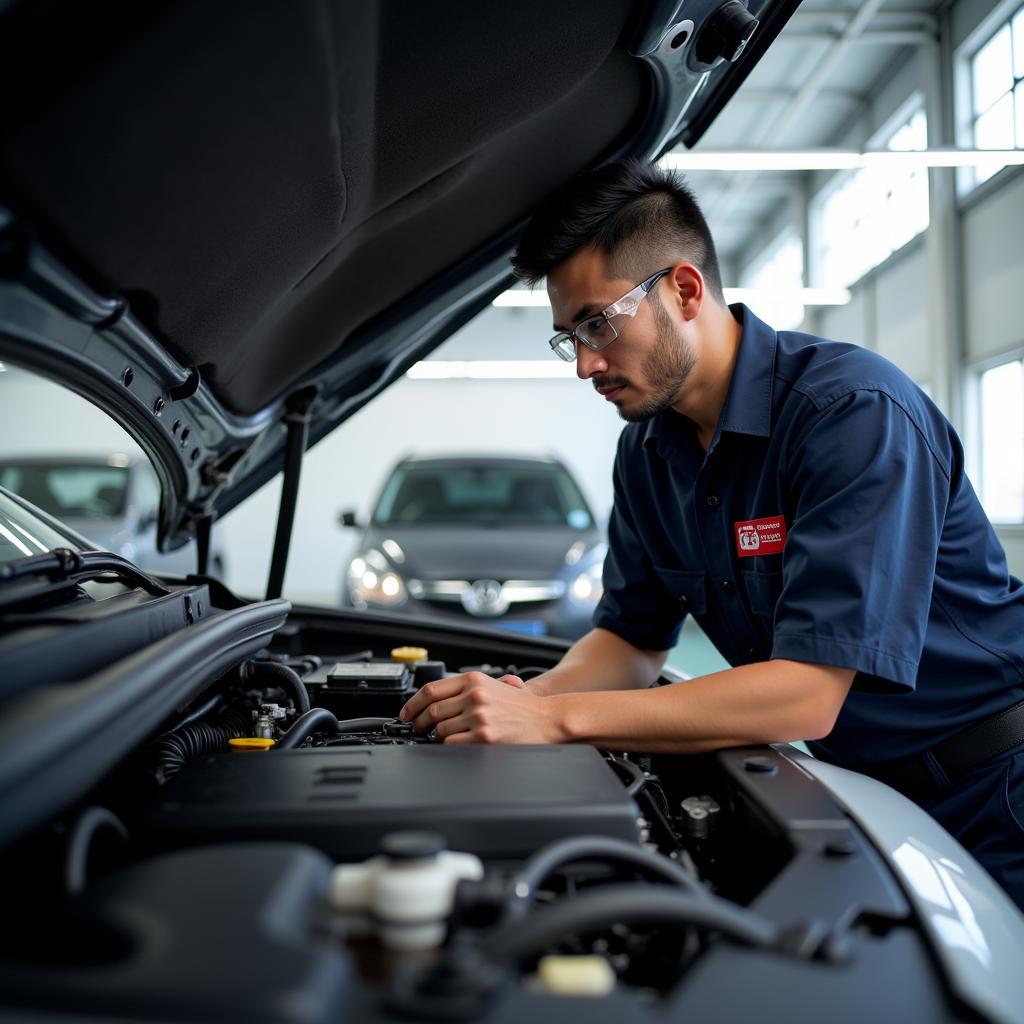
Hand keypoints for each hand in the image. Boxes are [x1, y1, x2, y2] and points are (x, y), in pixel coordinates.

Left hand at [398, 672, 565, 744]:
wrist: (547, 718)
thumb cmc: (522, 706)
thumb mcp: (494, 685)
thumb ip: (468, 689)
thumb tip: (435, 699)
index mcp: (474, 680)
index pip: (431, 689)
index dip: (412, 703)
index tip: (406, 713)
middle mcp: (475, 695)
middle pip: (432, 710)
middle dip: (419, 722)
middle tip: (416, 729)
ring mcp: (479, 716)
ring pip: (440, 729)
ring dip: (435, 735)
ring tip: (438, 737)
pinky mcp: (484, 736)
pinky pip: (453, 743)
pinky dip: (448, 745)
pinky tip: (453, 744)